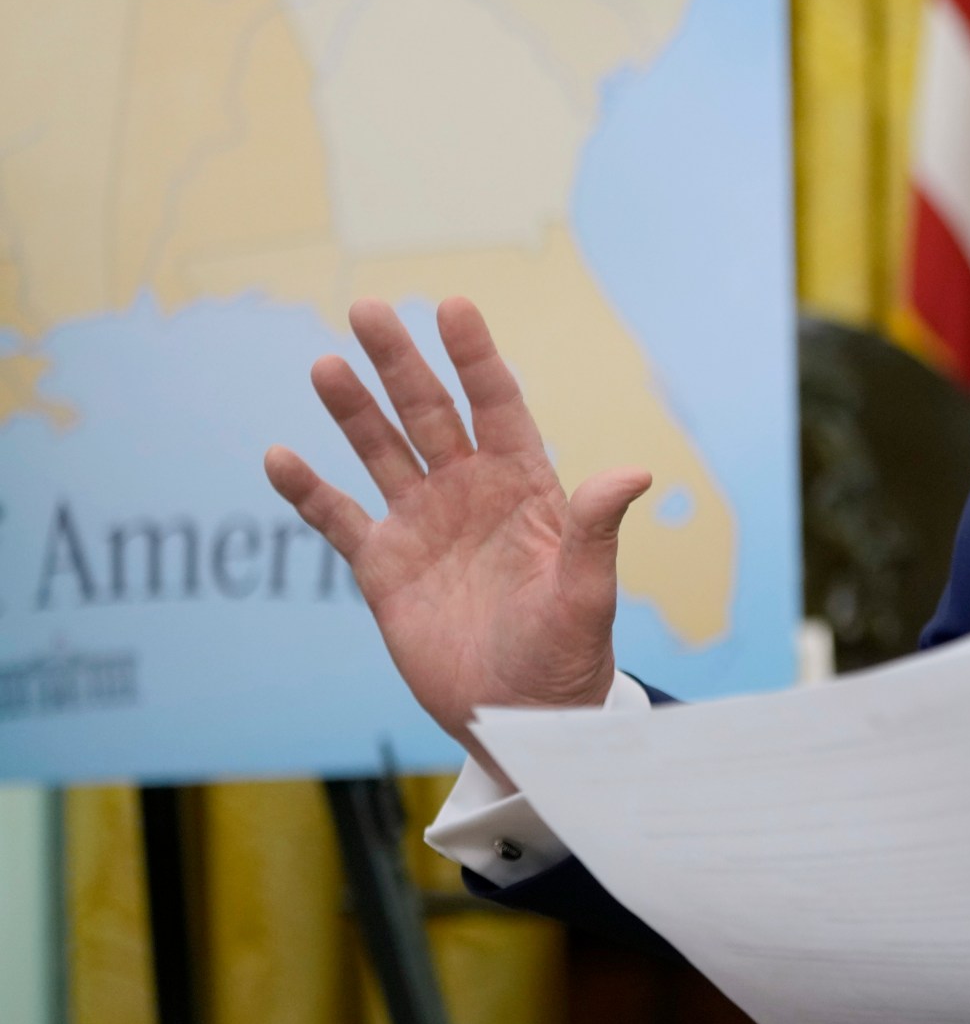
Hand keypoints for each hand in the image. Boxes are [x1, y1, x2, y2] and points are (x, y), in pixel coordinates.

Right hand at [264, 297, 651, 785]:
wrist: (524, 717)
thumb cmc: (569, 653)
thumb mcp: (588, 591)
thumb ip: (598, 528)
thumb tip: (636, 473)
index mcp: (526, 486)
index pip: (497, 405)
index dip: (475, 357)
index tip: (453, 307)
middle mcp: (471, 493)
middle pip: (431, 413)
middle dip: (401, 364)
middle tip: (368, 310)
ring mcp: (424, 526)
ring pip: (382, 452)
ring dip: (354, 410)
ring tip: (327, 364)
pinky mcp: (385, 568)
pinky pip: (339, 519)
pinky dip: (309, 491)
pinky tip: (280, 457)